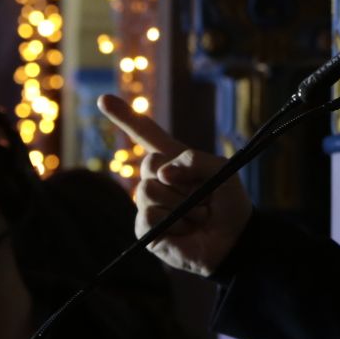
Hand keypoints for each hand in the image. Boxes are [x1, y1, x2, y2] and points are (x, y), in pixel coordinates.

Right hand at [98, 95, 251, 277]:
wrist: (235, 240)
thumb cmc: (230, 203)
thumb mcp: (221, 169)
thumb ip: (194, 159)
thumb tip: (161, 174)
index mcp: (173, 160)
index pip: (144, 134)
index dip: (125, 116)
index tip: (104, 99)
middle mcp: (156, 180)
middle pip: (149, 163)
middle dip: (179, 179)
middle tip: (202, 196)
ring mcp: (148, 204)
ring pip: (148, 191)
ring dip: (182, 205)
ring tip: (198, 215)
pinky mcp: (145, 229)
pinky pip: (148, 216)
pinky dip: (173, 222)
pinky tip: (186, 230)